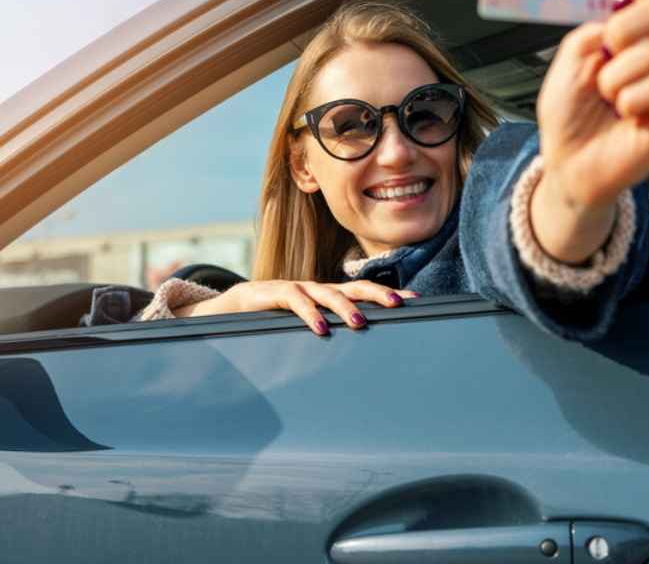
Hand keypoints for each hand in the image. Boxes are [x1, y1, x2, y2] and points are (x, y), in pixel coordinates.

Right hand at [175, 279, 415, 334]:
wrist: (232, 307)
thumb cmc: (274, 320)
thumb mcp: (306, 328)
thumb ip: (329, 334)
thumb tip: (362, 360)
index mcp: (327, 297)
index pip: (363, 292)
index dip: (387, 295)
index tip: (416, 301)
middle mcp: (316, 289)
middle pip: (353, 287)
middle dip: (377, 294)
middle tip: (398, 304)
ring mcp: (297, 288)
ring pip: (326, 293)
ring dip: (344, 307)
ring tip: (360, 322)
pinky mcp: (275, 293)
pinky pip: (295, 300)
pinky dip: (309, 314)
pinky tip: (320, 328)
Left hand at [533, 0, 648, 259]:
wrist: (568, 161)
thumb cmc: (570, 112)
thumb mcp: (567, 59)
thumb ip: (591, 29)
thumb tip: (618, 13)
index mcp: (638, 26)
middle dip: (623, 28)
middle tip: (604, 56)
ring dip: (615, 77)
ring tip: (607, 97)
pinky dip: (632, 99)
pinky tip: (625, 112)